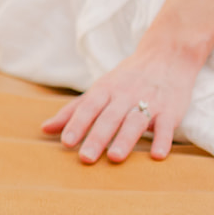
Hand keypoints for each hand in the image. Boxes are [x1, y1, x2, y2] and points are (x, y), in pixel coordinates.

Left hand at [41, 46, 200, 162]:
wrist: (166, 57)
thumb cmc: (126, 79)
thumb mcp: (99, 89)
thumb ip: (74, 110)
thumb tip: (44, 129)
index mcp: (105, 90)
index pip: (87, 108)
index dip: (76, 124)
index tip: (66, 142)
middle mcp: (124, 96)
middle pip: (108, 118)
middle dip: (96, 138)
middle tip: (85, 158)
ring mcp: (149, 103)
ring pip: (134, 122)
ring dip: (125, 140)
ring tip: (114, 158)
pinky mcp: (170, 111)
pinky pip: (166, 127)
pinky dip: (162, 140)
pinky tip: (157, 156)